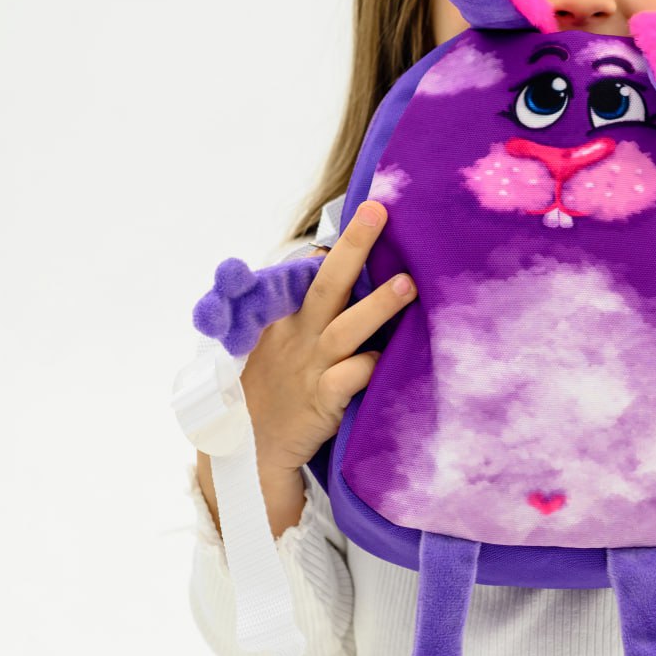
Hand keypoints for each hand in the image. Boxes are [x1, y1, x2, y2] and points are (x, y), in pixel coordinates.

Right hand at [240, 198, 416, 473]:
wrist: (248, 446)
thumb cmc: (274, 387)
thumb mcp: (279, 342)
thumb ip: (307, 308)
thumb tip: (333, 261)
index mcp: (287, 318)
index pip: (310, 272)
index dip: (337, 244)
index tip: (368, 209)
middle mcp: (300, 335)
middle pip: (327, 283)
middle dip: (354, 246)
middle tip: (378, 213)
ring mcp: (311, 366)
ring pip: (346, 329)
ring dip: (377, 306)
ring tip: (408, 284)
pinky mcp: (321, 400)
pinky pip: (350, 378)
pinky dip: (369, 366)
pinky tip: (390, 357)